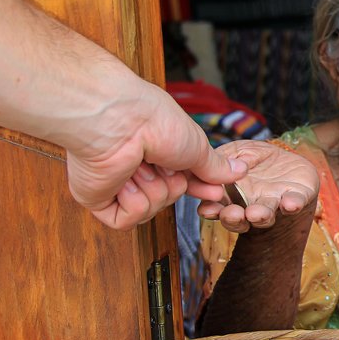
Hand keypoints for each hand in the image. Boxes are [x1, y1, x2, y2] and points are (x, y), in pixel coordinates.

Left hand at [65, 87, 247, 230]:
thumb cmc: (154, 121)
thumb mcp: (197, 146)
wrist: (120, 120)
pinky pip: (126, 219)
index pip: (182, 180)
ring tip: (140, 165)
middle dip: (173, 184)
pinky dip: (133, 202)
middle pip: (169, 197)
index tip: (215, 192)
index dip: (199, 187)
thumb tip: (239, 171)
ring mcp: (117, 182)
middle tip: (164, 162)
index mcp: (158, 150)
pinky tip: (126, 180)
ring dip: (153, 189)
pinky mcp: (98, 198)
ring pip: (150, 210)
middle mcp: (136, 165)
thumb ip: (215, 166)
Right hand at [197, 139, 319, 233]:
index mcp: (229, 195)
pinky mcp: (296, 198)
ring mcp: (272, 203)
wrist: (285, 157)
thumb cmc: (253, 156)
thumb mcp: (236, 151)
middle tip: (234, 215)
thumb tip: (218, 166)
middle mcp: (249, 205)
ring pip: (265, 216)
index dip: (211, 210)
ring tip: (257, 214)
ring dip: (261, 216)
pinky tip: (290, 204)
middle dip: (234, 218)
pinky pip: (294, 203)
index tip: (209, 210)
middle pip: (238, 218)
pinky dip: (292, 204)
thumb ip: (224, 158)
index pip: (216, 206)